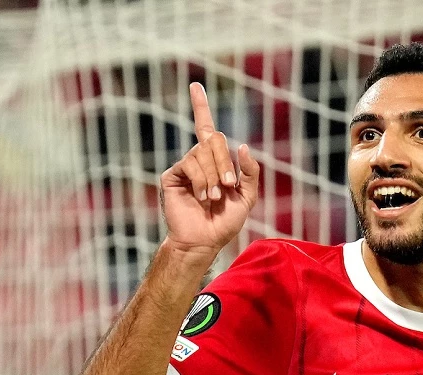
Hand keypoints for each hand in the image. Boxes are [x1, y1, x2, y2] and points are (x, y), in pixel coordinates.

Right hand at [160, 83, 259, 255]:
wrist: (205, 240)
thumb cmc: (225, 222)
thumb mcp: (247, 197)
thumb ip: (250, 172)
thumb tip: (244, 146)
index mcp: (216, 161)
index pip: (207, 128)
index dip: (201, 106)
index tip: (196, 86)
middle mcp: (198, 160)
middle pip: (213, 139)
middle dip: (225, 162)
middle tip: (228, 186)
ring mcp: (185, 167)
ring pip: (202, 153)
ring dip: (214, 176)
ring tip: (214, 197)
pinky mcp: (172, 175)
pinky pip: (190, 164)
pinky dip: (202, 180)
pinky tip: (203, 197)